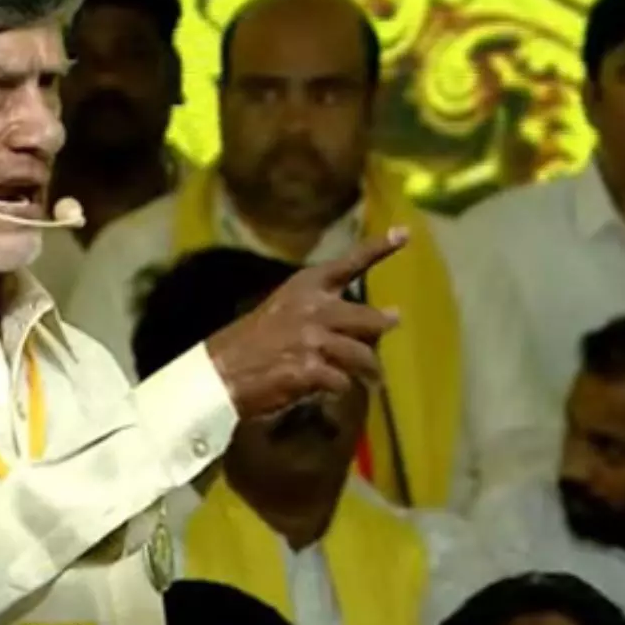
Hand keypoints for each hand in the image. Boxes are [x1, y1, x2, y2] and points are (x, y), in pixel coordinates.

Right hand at [205, 229, 406, 419]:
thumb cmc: (249, 343)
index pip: (349, 263)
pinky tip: (325, 391)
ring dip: (369, 371)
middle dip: (382, 329)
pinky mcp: (309, 368)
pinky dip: (337, 389)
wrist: (218, 372)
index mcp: (304, 287)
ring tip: (372, 381)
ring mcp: (312, 339)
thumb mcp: (282, 312)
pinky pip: (342, 381)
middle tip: (392, 328)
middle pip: (370, 318)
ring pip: (362, 355)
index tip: (405, 233)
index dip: (379, 248)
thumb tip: (362, 328)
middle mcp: (313, 308)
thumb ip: (319, 314)